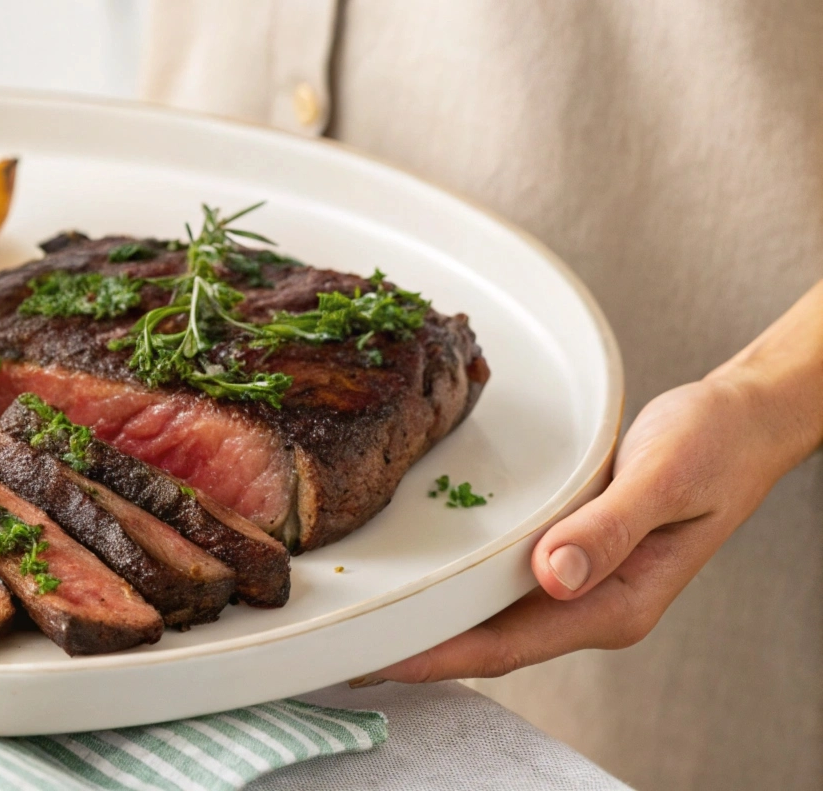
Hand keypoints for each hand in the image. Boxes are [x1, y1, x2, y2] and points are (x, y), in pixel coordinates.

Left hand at [369, 300, 822, 683]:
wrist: (738, 420)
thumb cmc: (712, 446)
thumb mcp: (662, 478)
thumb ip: (608, 528)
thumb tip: (555, 575)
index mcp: (614, 603)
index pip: (505, 646)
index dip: (436, 656)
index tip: (377, 657)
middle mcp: (589, 602)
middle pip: (486, 640)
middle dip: (416, 647)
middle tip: (340, 645)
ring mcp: (576, 581)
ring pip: (488, 612)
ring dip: (430, 618)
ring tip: (358, 619)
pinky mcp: (566, 552)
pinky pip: (499, 578)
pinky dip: (455, 581)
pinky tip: (417, 574)